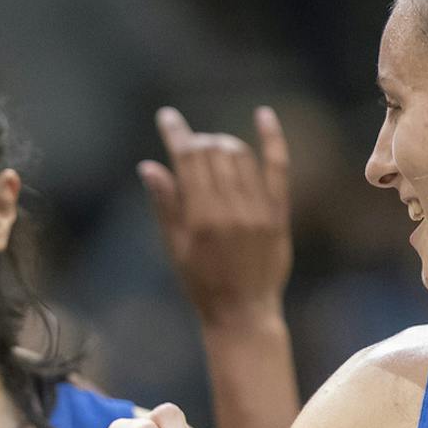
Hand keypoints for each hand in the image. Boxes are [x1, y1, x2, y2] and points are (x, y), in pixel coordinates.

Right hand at [140, 106, 291, 320]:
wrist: (243, 312)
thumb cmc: (201, 284)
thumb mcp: (175, 248)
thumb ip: (165, 205)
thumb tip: (149, 166)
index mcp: (200, 218)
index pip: (187, 160)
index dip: (176, 133)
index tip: (167, 117)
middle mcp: (230, 208)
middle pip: (213, 153)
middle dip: (198, 141)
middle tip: (191, 147)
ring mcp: (257, 209)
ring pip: (240, 155)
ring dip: (223, 144)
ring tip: (214, 149)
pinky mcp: (278, 212)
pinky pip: (278, 166)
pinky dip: (272, 138)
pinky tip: (263, 115)